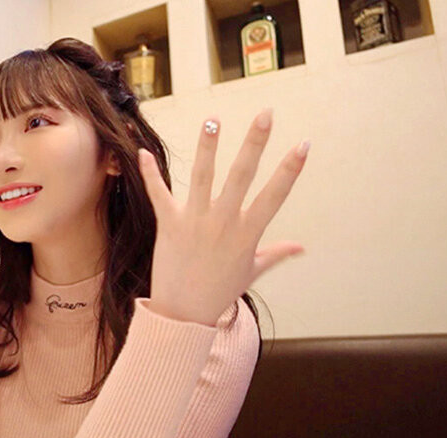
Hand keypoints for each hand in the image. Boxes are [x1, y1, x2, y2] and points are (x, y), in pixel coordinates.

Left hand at [137, 108, 307, 325]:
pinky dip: (150, 175)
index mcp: (247, 233)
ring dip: (208, 147)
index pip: (275, 195)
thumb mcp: (251, 271)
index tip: (304, 144)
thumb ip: (275, 253)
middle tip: (265, 114)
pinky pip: (159, 195)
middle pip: (242, 176)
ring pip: (203, 177)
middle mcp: (223, 223)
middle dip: (255, 144)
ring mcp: (195, 222)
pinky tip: (142, 152)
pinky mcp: (169, 225)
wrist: (183, 315)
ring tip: (212, 120)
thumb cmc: (220, 292)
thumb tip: (301, 247)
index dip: (290, 170)